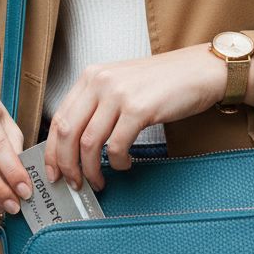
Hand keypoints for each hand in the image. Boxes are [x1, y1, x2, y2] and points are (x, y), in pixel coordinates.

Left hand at [44, 45, 253, 191]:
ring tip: (98, 181)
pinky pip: (117, 146)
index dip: (53, 150)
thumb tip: (76, 143)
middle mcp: (100, 82)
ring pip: (89, 143)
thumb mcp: (121, 84)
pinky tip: (125, 165)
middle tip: (73, 183)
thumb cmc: (163, 82)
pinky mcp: (139, 109)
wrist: (200, 70)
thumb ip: (97, 106)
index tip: (54, 171)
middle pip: (67, 132)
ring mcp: (119, 94)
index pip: (59, 118)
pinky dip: (118, 162)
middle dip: (66, 165)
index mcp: (91, 76)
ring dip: (90, 169)